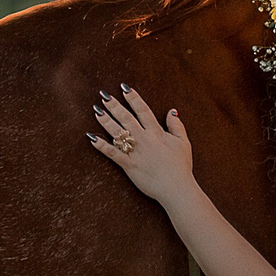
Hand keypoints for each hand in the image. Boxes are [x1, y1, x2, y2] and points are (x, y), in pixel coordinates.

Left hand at [88, 85, 194, 202]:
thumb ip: (177, 126)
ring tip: (96, 110)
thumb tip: (172, 111)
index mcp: (156, 132)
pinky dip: (101, 146)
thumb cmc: (181, 166)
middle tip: (104, 95)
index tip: (124, 88)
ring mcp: (135, 152)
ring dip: (105, 121)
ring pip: (117, 133)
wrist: (176, 188)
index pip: (143, 110)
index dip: (133, 98)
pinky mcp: (129, 165)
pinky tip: (92, 138)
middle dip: (114, 105)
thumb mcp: (183, 143)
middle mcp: (144, 139)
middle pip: (126, 118)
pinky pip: (112, 153)